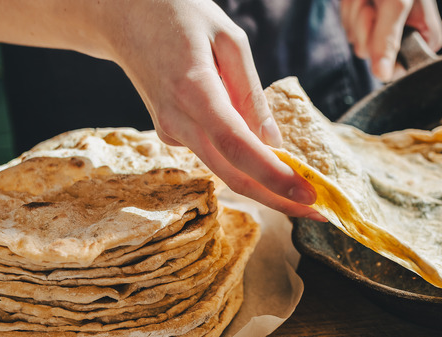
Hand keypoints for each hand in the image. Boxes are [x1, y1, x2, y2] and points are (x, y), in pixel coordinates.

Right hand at [103, 0, 323, 218]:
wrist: (123, 15)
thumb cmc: (178, 14)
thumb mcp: (228, 37)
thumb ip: (250, 92)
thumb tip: (273, 141)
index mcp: (194, 90)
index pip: (238, 146)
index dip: (274, 176)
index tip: (309, 195)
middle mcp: (176, 120)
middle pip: (232, 174)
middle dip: (278, 198)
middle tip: (318, 210)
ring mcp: (170, 130)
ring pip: (223, 170)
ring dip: (264, 185)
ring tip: (302, 190)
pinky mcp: (170, 133)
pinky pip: (212, 152)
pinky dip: (242, 160)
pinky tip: (263, 154)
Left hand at [341, 0, 441, 81]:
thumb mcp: (397, 2)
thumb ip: (388, 39)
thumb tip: (383, 76)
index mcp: (425, 36)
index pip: (403, 68)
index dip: (386, 53)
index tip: (382, 26)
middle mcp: (404, 36)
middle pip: (373, 54)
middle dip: (366, 26)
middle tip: (374, 2)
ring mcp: (382, 29)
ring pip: (357, 41)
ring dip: (356, 14)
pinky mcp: (364, 21)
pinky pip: (348, 28)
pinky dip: (349, 9)